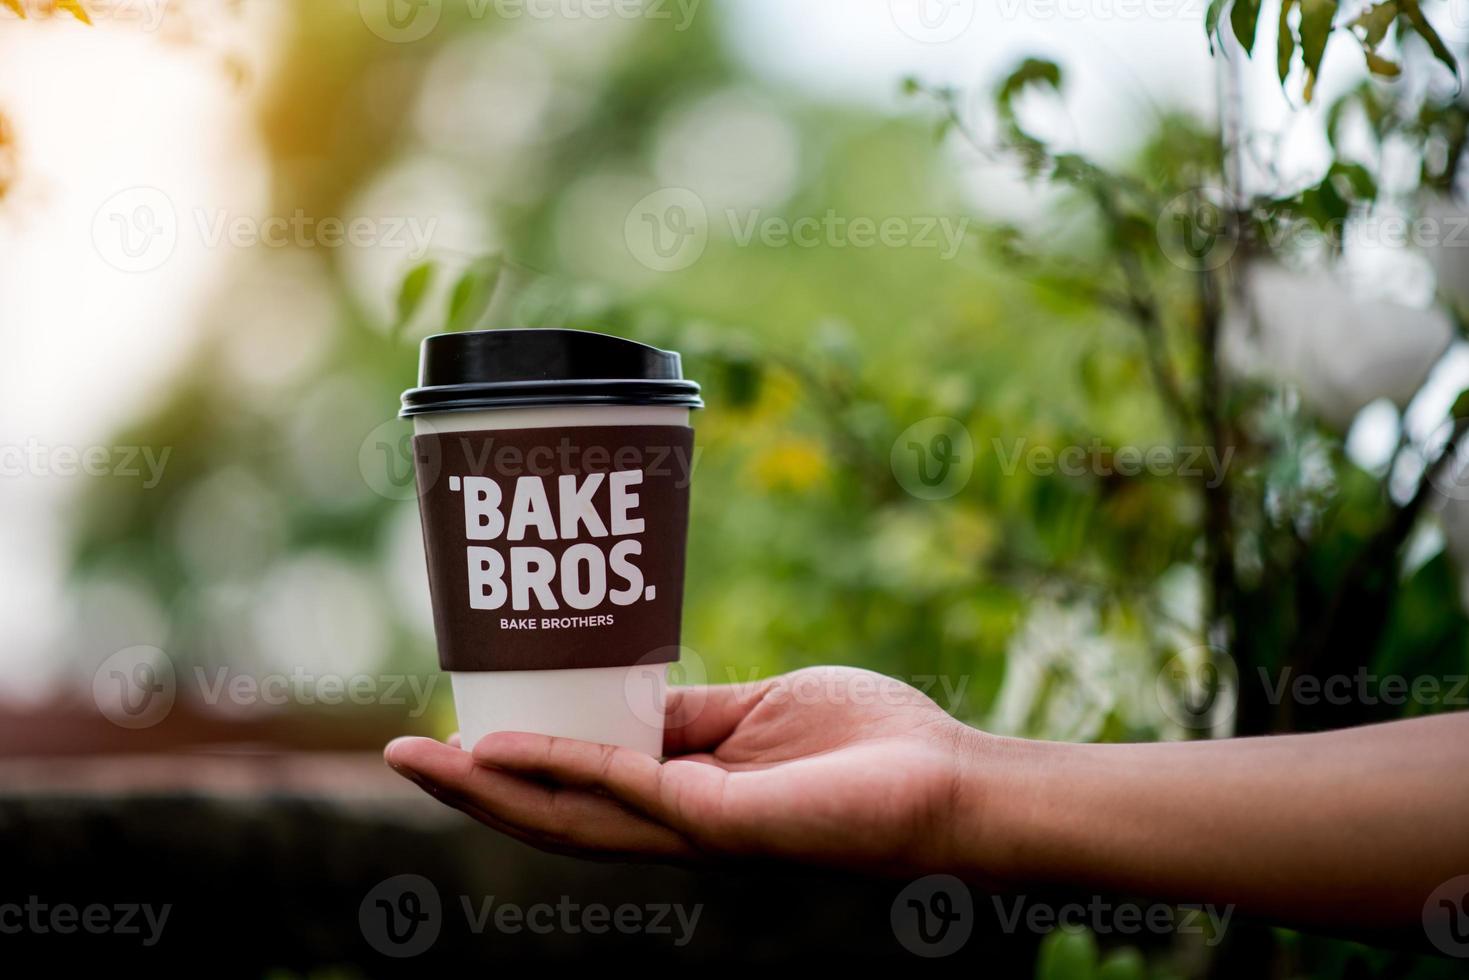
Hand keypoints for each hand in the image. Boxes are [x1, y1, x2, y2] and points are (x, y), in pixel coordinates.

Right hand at [384, 667, 986, 874]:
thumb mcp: (757, 708)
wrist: (946, 781)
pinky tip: (498, 749)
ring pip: (565, 814)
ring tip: (413, 760)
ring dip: (483, 789)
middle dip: (471, 785)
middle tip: (395, 754)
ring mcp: (691, 826)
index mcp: (687, 786)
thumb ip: (691, 713)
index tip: (461, 723)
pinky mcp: (717, 822)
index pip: (580, 778)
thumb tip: (628, 693)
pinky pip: (619, 789)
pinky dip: (555, 766)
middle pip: (552, 808)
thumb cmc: (871, 742)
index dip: (517, 757)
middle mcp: (676, 816)